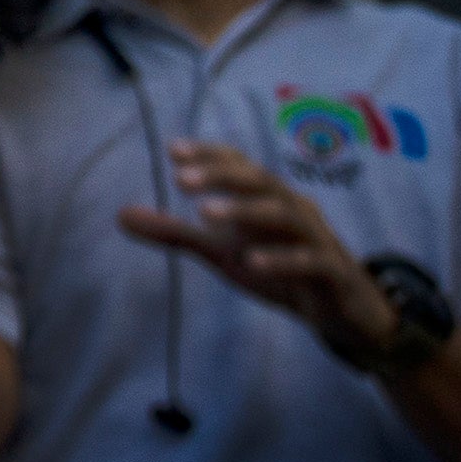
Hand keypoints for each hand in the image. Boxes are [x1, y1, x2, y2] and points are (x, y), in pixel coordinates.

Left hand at [120, 141, 403, 364]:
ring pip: (287, 214)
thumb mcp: (221, 252)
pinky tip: (251, 262)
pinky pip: (311, 260)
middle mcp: (294, 210)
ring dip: (246, 210)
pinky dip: (282, 259)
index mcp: (266, 200)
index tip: (173, 150)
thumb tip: (119, 215)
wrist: (342, 312)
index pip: (241, 165)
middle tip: (181, 178)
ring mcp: (316, 239)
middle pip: (261, 181)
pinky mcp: (333, 273)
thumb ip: (176, 233)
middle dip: (223, 176)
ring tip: (205, 213)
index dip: (212, 155)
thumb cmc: (277, 269)